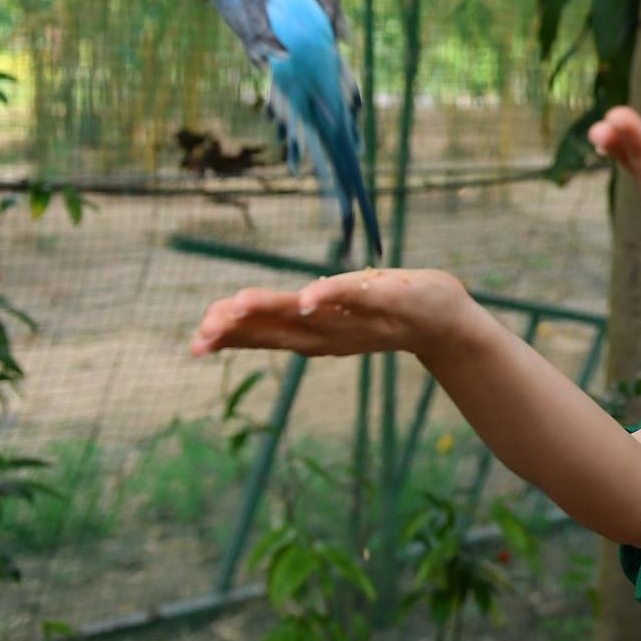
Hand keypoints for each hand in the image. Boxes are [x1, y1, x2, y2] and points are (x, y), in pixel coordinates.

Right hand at [189, 267, 466, 359]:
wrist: (444, 322)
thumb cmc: (382, 311)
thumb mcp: (326, 315)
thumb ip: (289, 315)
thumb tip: (237, 312)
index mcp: (314, 333)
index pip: (265, 336)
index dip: (231, 338)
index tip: (196, 343)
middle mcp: (331, 332)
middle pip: (278, 330)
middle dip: (238, 330)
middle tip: (202, 334)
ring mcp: (358, 319)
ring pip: (308, 315)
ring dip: (272, 311)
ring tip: (235, 306)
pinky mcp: (388, 301)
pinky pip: (356, 298)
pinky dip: (330, 297)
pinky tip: (306, 297)